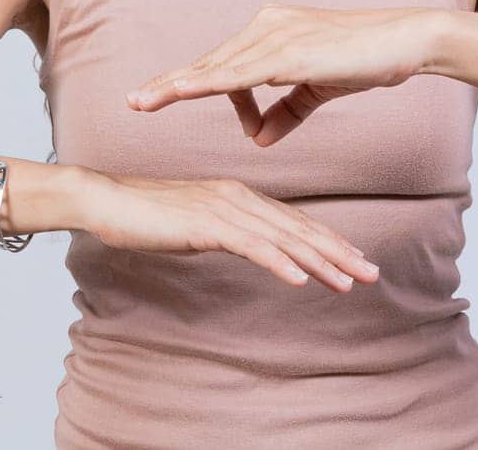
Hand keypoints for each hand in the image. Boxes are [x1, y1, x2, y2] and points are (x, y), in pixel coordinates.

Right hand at [77, 169, 379, 290]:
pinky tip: (299, 280)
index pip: (294, 221)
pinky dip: (278, 261)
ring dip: (319, 261)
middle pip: (298, 228)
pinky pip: (250, 245)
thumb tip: (249, 248)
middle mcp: (238, 197)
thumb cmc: (145, 215)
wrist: (106, 201)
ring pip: (283, 238)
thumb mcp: (196, 224)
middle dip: (338, 252)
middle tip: (371, 273)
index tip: (356, 260)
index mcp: (239, 196)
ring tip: (349, 281)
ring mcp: (223, 208)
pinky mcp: (205, 224)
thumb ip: (225, 232)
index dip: (328, 241)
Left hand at [124, 3, 437, 146]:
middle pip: (209, 62)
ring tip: (143, 103)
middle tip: (132, 102)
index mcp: (271, 30)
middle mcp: (268, 26)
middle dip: (169, 84)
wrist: (406, 41)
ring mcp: (278, 35)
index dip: (191, 84)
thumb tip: (255, 140)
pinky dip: (209, 84)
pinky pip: (242, 72)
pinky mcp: (292, 52)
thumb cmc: (365, 60)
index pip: (222, 64)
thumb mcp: (316, 91)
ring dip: (178, 86)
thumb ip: (285, 113)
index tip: (157, 99)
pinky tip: (184, 93)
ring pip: (217, 67)